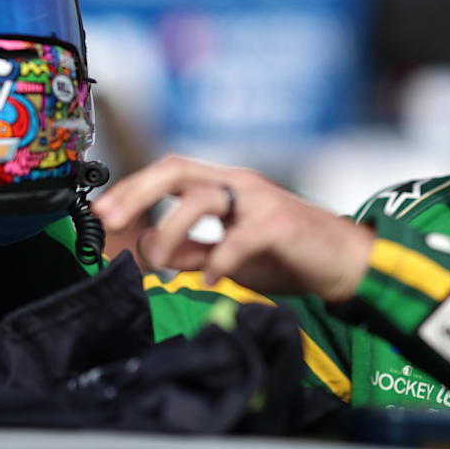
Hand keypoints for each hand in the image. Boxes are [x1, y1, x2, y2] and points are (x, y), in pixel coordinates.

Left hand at [90, 155, 373, 301]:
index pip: (170, 173)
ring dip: (171, 229)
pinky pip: (239, 237)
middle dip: (137, 190)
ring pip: (202, 198)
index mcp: (226, 187)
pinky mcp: (281, 224)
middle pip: (178, 169)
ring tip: (161, 260)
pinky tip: (212, 279)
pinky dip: (219, 260)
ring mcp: (261, 200)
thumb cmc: (290, 255)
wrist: (347, 263)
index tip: (102, 210)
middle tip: (109, 216)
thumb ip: (196, 249)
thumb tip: (151, 250)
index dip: (133, 187)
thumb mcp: (232, 253)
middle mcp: (240, 185)